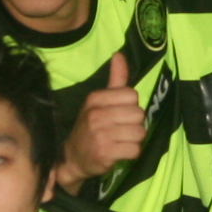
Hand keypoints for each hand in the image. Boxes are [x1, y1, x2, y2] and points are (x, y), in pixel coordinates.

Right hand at [56, 56, 144, 189]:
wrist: (72, 158)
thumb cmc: (90, 127)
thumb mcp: (99, 101)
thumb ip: (115, 79)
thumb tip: (119, 54)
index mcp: (95, 98)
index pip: (132, 95)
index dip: (130, 106)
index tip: (118, 114)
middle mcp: (96, 114)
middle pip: (138, 114)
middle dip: (134, 124)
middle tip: (120, 130)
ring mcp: (100, 134)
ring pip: (140, 133)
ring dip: (134, 140)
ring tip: (120, 141)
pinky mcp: (105, 153)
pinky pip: (135, 150)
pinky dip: (131, 153)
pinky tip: (119, 152)